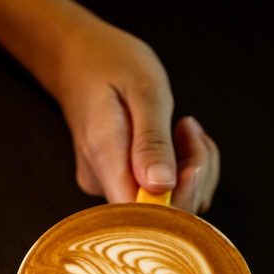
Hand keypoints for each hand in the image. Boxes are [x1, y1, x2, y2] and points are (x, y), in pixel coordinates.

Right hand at [52, 18, 219, 212]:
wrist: (79, 60)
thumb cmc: (109, 64)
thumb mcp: (142, 89)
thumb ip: (152, 140)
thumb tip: (162, 186)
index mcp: (104, 157)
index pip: (140, 212)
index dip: (177, 201)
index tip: (192, 163)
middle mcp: (103, 181)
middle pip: (160, 212)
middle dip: (193, 177)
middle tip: (189, 129)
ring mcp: (111, 185)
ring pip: (170, 203)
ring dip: (194, 169)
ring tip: (184, 128)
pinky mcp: (123, 184)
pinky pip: (167, 193)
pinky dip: (186, 170)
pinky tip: (181, 141)